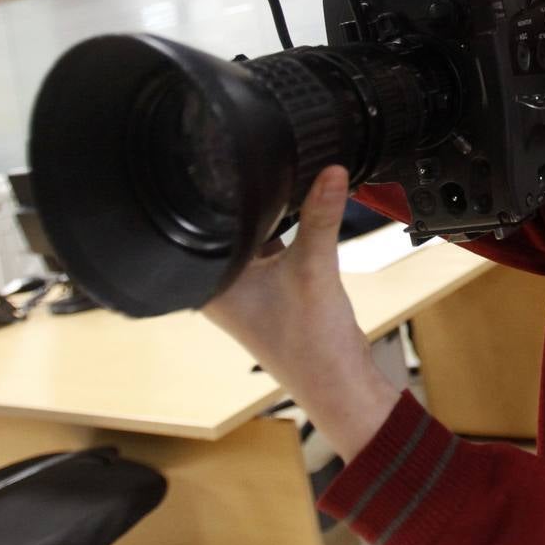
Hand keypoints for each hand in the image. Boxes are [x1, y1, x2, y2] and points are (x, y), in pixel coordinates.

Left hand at [204, 165, 400, 460]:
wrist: (340, 384)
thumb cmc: (310, 347)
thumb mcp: (314, 269)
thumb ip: (321, 217)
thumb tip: (331, 172)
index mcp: (210, 282)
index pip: (204, 223)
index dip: (223, 192)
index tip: (236, 161)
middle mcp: (221, 283)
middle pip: (232, 226)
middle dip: (255, 203)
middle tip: (272, 170)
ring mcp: (247, 286)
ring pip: (255, 234)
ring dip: (274, 218)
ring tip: (290, 195)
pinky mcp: (272, 286)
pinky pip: (275, 245)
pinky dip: (289, 231)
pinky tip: (302, 217)